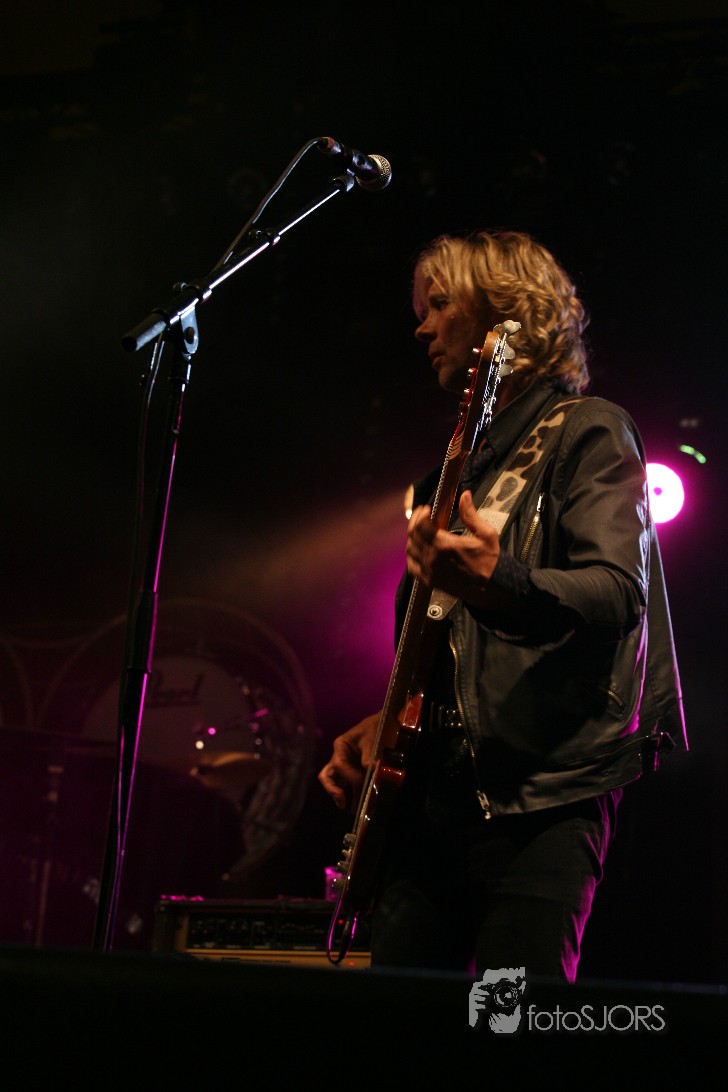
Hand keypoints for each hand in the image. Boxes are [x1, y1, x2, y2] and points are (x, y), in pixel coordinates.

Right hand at [318, 712, 379, 810]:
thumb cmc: (377, 727)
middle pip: (327, 775)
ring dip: (340, 795)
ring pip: (334, 782)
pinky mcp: (353, 771)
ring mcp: (345, 765)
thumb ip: (369, 754)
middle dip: (333, 789)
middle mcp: (339, 756)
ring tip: (350, 809)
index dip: (349, 776)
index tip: (361, 782)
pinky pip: (347, 784)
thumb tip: (368, 769)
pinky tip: (357, 805)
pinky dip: (351, 794)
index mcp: (341, 745)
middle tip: (342, 801)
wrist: (387, 724)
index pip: (339, 765)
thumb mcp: (373, 738)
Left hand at [406, 489, 499, 606]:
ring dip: (412, 537)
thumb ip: (470, 515)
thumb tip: (465, 495)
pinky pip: (412, 567)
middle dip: (415, 522)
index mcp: (445, 545)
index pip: (420, 526)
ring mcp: (430, 571)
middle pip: (413, 536)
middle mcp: (433, 559)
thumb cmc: (490, 560)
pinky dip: (411, 556)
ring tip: (420, 530)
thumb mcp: (486, 534)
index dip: (420, 514)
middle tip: (422, 515)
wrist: (493, 586)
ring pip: (410, 550)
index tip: (425, 508)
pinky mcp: (430, 581)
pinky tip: (416, 550)